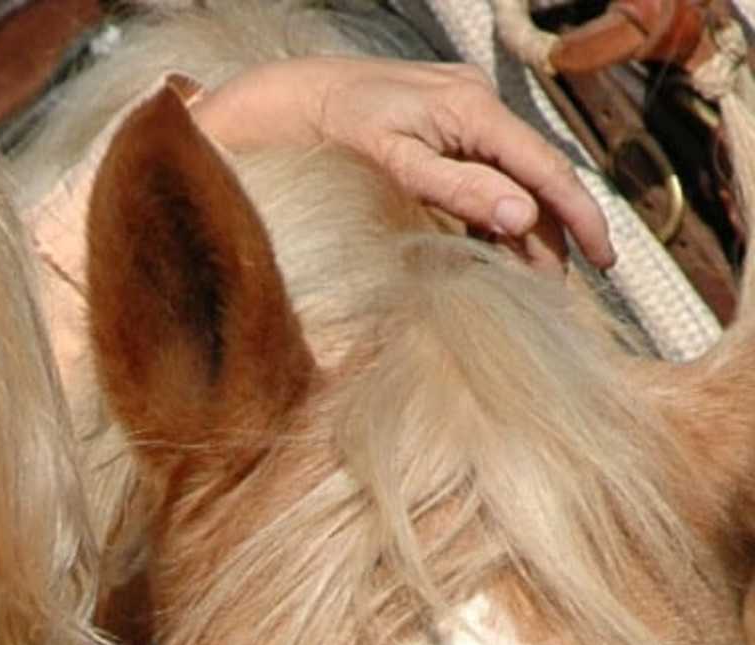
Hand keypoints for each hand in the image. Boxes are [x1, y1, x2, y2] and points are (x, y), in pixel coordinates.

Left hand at [191, 56, 613, 272]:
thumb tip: (522, 217)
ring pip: (514, 176)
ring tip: (535, 280)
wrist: (294, 99)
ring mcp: (465, 112)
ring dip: (525, 228)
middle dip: (553, 232)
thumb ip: (458, 190)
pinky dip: (496, 212)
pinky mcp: (448, 127)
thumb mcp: (394, 165)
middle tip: (559, 289)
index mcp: (472, 108)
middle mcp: (478, 102)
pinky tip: (499, 249)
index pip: (545, 166)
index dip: (579, 215)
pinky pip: (488, 172)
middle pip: (535, 174)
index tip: (604, 258)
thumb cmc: (336, 131)